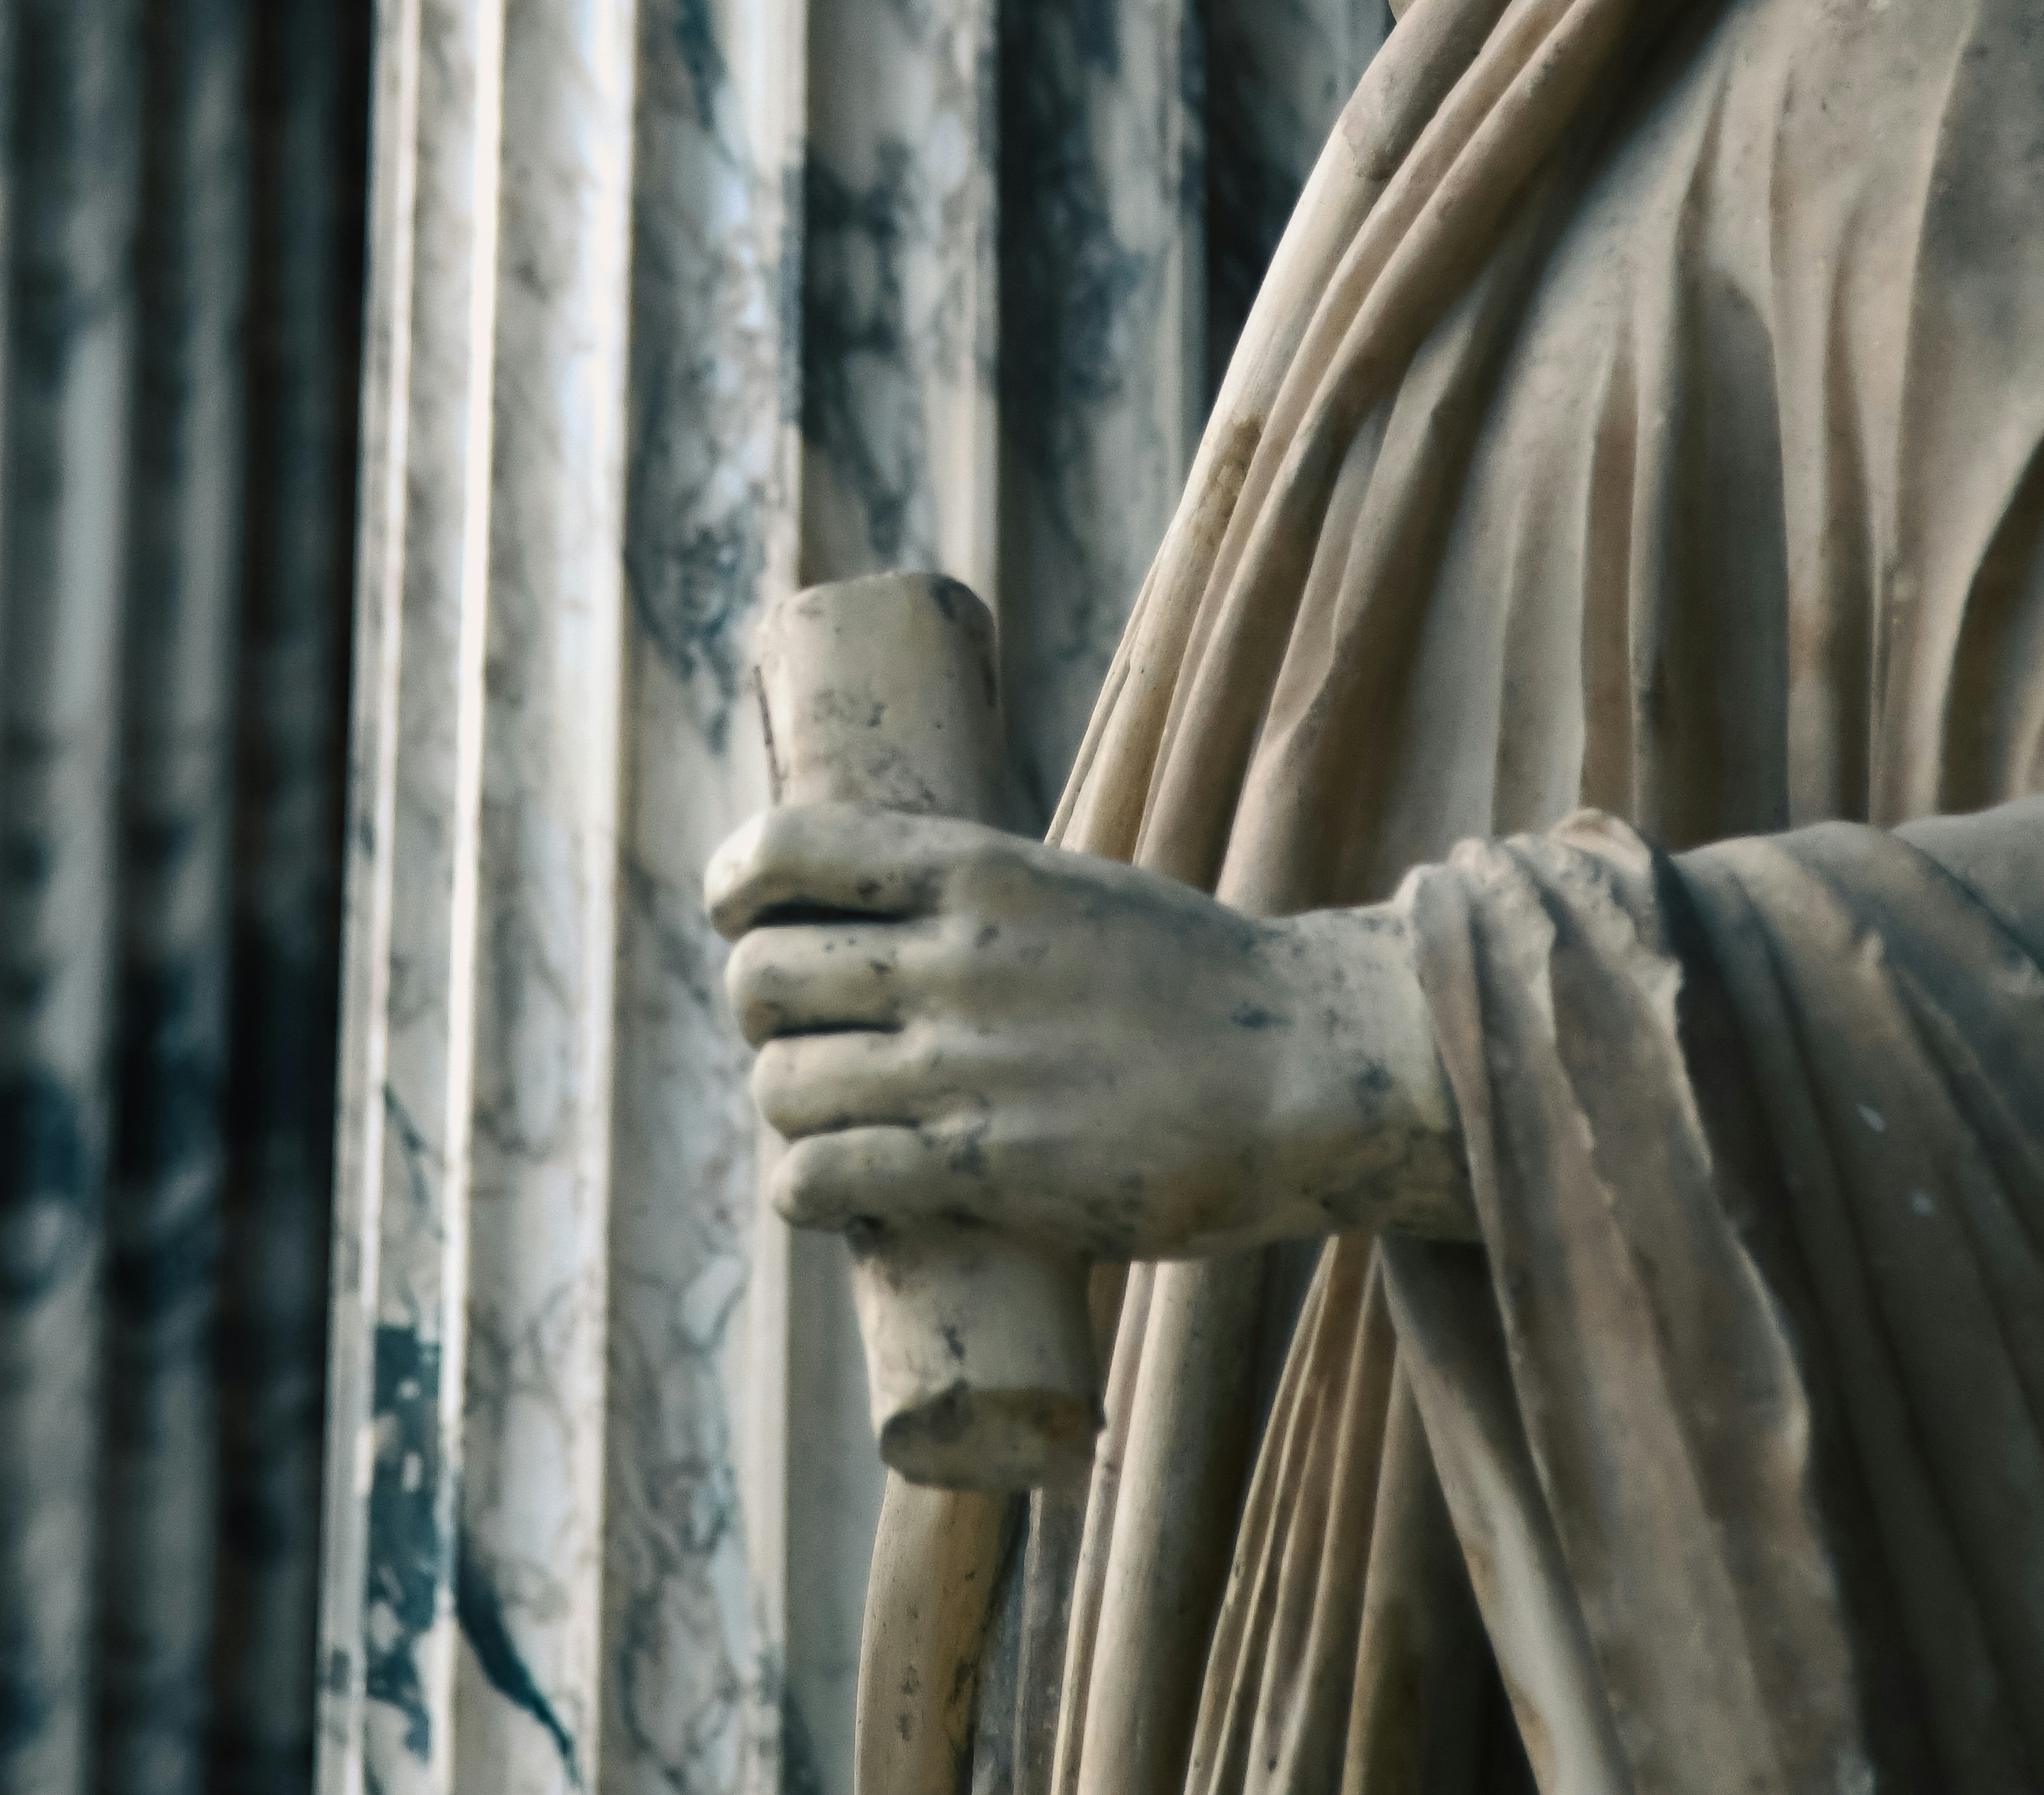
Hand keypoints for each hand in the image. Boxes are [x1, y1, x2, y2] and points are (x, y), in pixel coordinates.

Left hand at [704, 805, 1471, 1259]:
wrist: (1308, 1070)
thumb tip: (882, 919)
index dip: (735, 887)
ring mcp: (964, 1066)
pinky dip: (800, 1189)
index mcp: (975, 870)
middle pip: (760, 976)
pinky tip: (822, 1193)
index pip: (787, 849)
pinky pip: (821, 1178)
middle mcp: (954, 959)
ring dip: (789, 1110)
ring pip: (782, 1085)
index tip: (739, 916)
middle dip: (761, 1013)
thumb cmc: (1196, 985)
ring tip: (830, 1121)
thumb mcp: (1072, 893)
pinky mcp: (985, 1168)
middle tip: (806, 1037)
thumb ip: (975, 902)